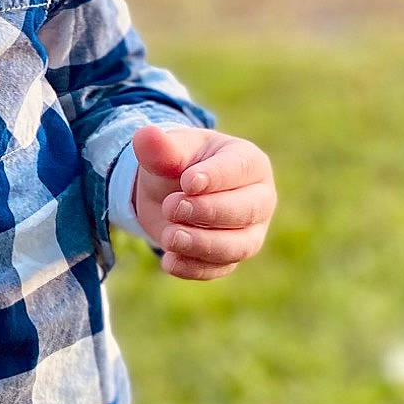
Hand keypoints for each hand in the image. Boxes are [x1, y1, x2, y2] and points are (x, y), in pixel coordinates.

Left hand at [129, 124, 275, 280]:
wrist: (168, 193)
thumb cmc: (177, 164)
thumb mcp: (168, 150)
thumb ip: (160, 147)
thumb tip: (145, 135)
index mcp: (249, 162)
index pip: (240, 170)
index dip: (215, 177)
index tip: (186, 182)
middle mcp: (259, 198)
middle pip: (246, 210)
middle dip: (208, 211)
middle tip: (171, 207)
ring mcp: (250, 231)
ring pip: (239, 246)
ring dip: (202, 245)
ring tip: (169, 237)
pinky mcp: (231, 257)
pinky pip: (220, 269)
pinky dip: (194, 268)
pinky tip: (169, 261)